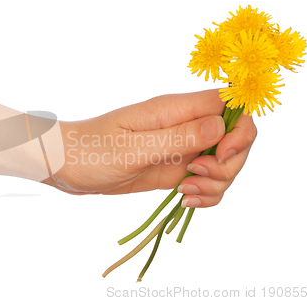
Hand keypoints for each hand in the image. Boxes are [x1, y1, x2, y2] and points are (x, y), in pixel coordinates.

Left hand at [43, 89, 256, 207]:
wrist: (68, 165)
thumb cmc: (91, 151)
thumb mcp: (133, 148)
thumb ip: (178, 138)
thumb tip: (222, 125)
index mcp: (172, 110)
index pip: (227, 104)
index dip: (238, 128)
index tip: (222, 154)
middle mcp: (181, 126)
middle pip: (234, 136)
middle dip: (230, 163)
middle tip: (197, 176)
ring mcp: (180, 148)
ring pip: (223, 162)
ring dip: (217, 183)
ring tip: (186, 193)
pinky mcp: (174, 169)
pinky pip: (206, 180)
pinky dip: (206, 194)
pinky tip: (186, 200)